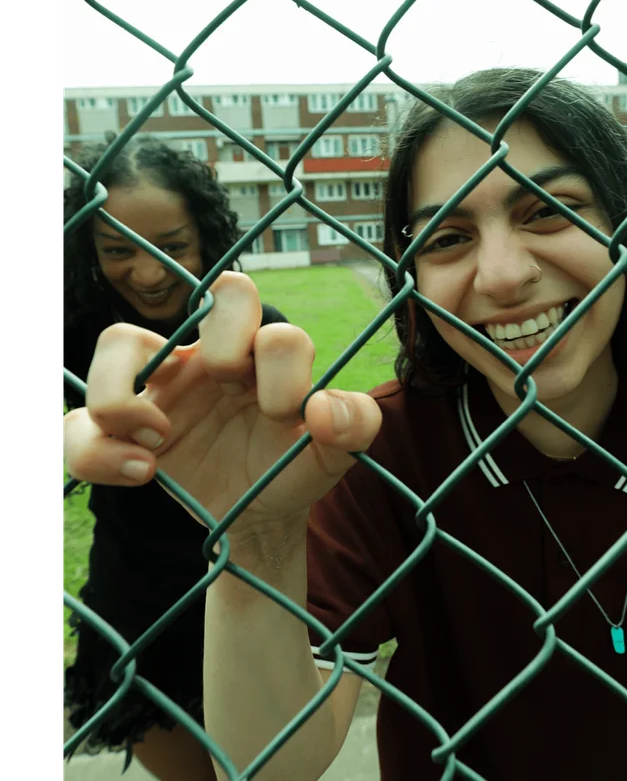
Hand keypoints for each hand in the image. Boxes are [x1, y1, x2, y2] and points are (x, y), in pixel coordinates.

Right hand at [63, 272, 382, 535]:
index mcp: (260, 353)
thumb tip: (323, 407)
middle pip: (203, 302)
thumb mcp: (332, 457)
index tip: (285, 414)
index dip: (274, 355)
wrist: (258, 515)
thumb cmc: (291, 469)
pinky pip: (81, 423)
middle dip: (223, 346)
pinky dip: (98, 451)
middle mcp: (209, 357)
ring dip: (130, 393)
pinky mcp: (124, 431)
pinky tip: (142, 474)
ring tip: (159, 444)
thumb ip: (355, 427)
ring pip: (118, 341)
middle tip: (230, 393)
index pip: (265, 308)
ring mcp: (162, 388)